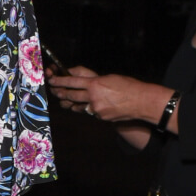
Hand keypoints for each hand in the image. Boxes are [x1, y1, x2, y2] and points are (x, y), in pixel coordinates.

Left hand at [49, 67, 167, 122]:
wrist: (142, 102)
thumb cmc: (127, 86)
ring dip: (72, 103)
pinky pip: (90, 112)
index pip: (71, 82)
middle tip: (55, 91)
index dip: (59, 81)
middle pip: (70, 95)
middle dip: (61, 93)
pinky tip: (95, 105)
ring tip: (68, 100)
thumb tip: (79, 79)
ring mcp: (96, 108)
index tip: (52, 80)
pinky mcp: (100, 117)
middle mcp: (93, 96)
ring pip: (78, 105)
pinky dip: (90, 108)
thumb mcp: (109, 77)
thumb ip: (92, 79)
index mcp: (95, 84)